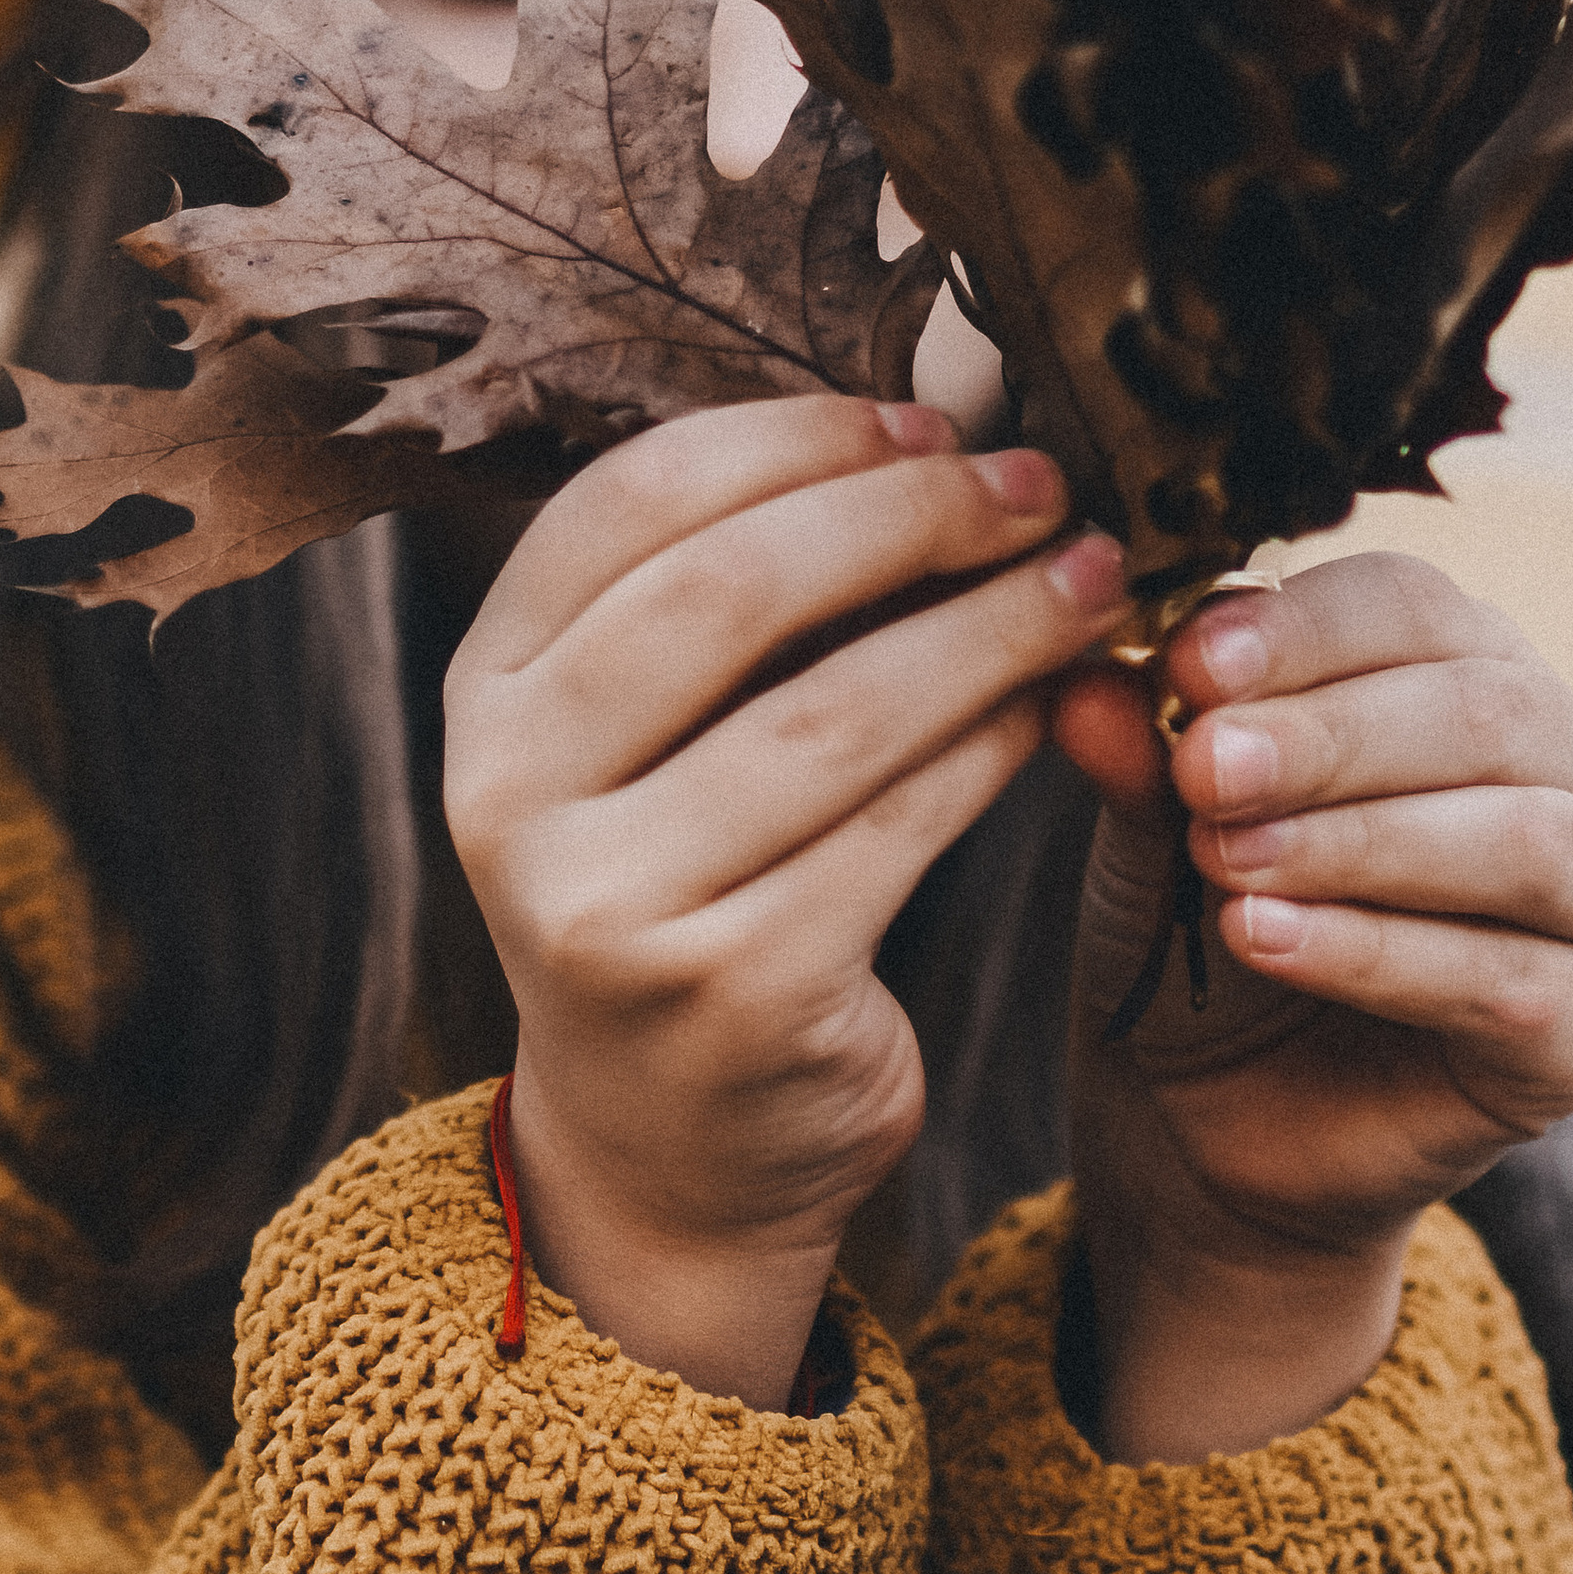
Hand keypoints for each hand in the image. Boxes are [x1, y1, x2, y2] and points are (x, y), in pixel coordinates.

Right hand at [444, 396, 1126, 1403]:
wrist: (672, 1152)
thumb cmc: (696, 892)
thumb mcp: (657, 744)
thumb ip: (741, 606)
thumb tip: (929, 433)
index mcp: (487, 696)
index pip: (628, 505)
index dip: (792, 439)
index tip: (929, 421)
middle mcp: (514, 799)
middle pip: (729, 591)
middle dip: (907, 516)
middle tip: (1037, 488)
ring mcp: (613, 907)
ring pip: (833, 710)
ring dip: (987, 625)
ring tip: (1085, 581)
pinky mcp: (736, 992)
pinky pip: (899, 826)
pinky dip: (994, 744)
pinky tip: (1055, 701)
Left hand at [1053, 553, 1572, 1461]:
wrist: (1207, 1119)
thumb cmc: (1204, 923)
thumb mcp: (1155, 828)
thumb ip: (1144, 753)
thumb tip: (1088, 675)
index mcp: (1469, 668)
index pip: (1413, 604)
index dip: (1303, 629)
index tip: (1185, 664)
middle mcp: (1566, 762)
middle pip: (1481, 708)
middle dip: (1329, 735)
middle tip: (1201, 765)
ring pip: (1519, 837)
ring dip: (1362, 841)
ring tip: (1226, 858)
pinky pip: (1503, 976)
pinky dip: (1376, 953)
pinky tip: (1264, 940)